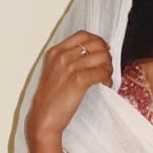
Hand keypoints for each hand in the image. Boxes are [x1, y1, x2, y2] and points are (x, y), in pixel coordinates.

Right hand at [25, 33, 112, 152]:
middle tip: (107, 66)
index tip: (104, 49)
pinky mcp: (78, 80)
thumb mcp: (54, 71)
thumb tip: (91, 54)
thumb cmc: (50, 99)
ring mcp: (70, 67)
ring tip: (106, 77)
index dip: (98, 41)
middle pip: (95, 44)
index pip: (82, 35)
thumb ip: (67, 59)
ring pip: (101, 58)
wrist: (43, 118)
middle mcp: (62, 56)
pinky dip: (107, 78)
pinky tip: (106, 84)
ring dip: (108, 67)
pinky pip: (101, 73)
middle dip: (106, 54)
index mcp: (55, 52)